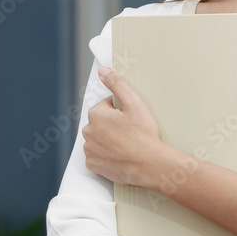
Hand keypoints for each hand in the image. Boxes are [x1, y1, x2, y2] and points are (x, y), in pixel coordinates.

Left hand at [82, 67, 165, 186]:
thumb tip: (102, 70)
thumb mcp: (134, 104)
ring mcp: (89, 150)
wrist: (149, 164)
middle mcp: (87, 132)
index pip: (107, 106)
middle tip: (131, 131)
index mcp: (96, 114)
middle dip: (113, 125)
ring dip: (109, 139)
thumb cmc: (143, 134)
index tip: (132, 118)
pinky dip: (107, 154)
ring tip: (127, 144)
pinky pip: (97, 155)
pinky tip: (120, 154)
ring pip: (98, 139)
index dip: (122, 110)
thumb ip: (117, 84)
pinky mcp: (93, 165)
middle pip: (101, 123)